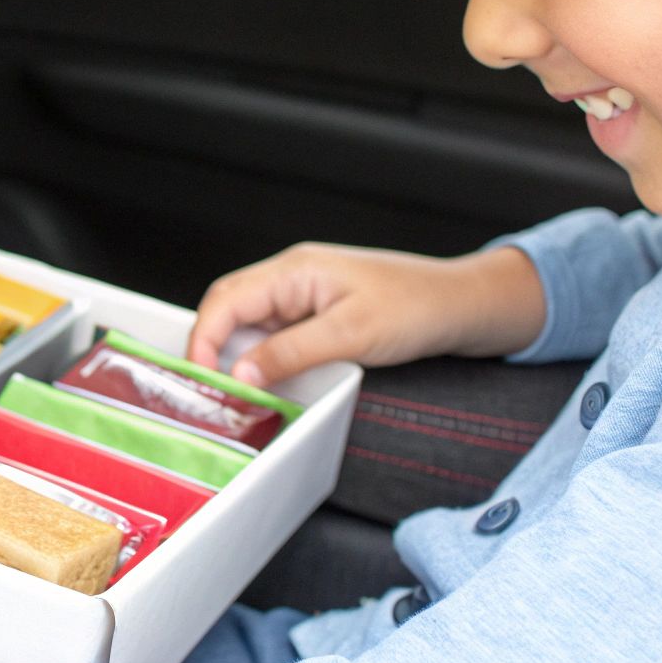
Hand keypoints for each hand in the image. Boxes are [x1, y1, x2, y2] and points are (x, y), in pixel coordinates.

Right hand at [187, 242, 544, 384]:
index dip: (203, 339)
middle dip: (210, 347)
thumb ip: (290, 353)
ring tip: (234, 392)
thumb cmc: (417, 307)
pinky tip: (267, 382)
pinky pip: (274, 334)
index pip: (226, 300)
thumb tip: (239, 374)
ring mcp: (304, 295)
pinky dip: (262, 358)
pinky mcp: (318, 314)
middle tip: (208, 390)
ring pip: (249, 324)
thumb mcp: (350, 335)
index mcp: (295, 270)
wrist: (463, 306)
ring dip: (237, 355)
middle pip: (229, 308)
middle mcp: (293, 277)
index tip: (198, 377)